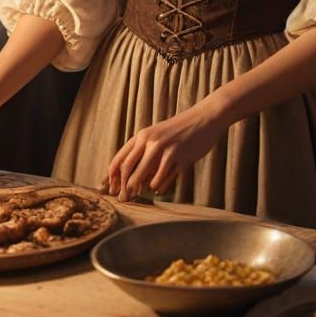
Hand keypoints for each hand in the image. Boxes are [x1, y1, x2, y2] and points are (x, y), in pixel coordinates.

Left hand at [104, 102, 225, 201]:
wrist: (204, 117)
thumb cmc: (179, 129)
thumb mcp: (157, 135)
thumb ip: (144, 152)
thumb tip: (131, 178)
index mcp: (142, 135)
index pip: (120, 159)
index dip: (112, 177)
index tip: (111, 189)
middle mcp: (150, 141)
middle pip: (128, 168)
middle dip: (124, 187)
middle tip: (124, 199)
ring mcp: (165, 149)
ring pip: (144, 175)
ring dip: (140, 189)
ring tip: (140, 194)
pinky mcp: (179, 157)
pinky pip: (163, 178)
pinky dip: (158, 187)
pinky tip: (158, 190)